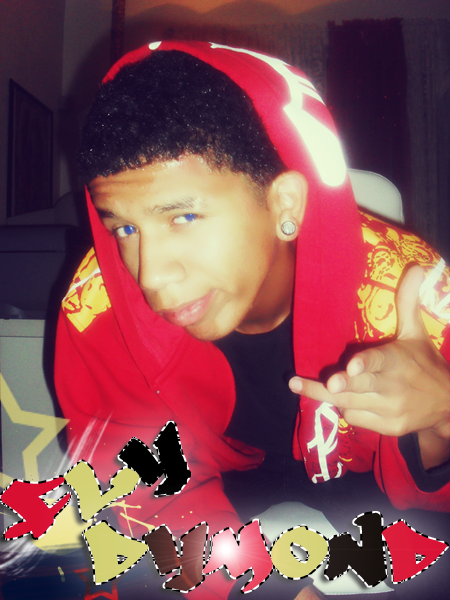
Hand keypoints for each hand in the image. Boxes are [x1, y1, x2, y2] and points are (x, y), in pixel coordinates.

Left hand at [289, 265, 449, 468]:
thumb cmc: (425, 363)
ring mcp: (391, 410)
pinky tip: (340, 398)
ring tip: (298, 384)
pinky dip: (346, 409)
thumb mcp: (416, 332)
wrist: (447, 404)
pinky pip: (356, 418)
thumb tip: (418, 267)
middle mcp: (394, 386)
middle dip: (339, 385)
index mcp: (399, 360)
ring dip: (326, 395)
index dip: (366, 364)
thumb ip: (408, 302)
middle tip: (318, 381)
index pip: (381, 361)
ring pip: (351, 403)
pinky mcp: (388, 428)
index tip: (352, 365)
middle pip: (360, 386)